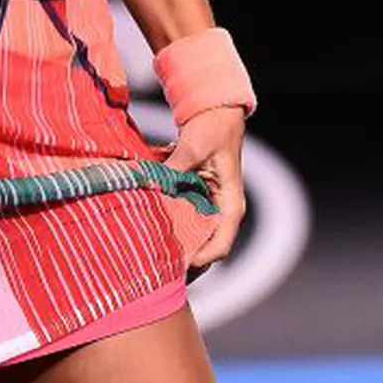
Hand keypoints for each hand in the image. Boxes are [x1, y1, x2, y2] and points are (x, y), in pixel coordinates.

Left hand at [165, 104, 246, 271]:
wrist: (215, 110)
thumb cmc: (213, 127)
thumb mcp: (193, 147)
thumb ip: (175, 167)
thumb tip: (153, 184)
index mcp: (231, 204)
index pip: (221, 244)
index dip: (200, 259)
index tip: (177, 265)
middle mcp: (223, 209)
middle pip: (207, 247)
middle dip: (185, 261)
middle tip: (159, 273)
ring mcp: (211, 204)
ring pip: (195, 237)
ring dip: (177, 247)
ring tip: (153, 261)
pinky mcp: (198, 196)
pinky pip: (185, 220)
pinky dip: (171, 228)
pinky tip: (151, 234)